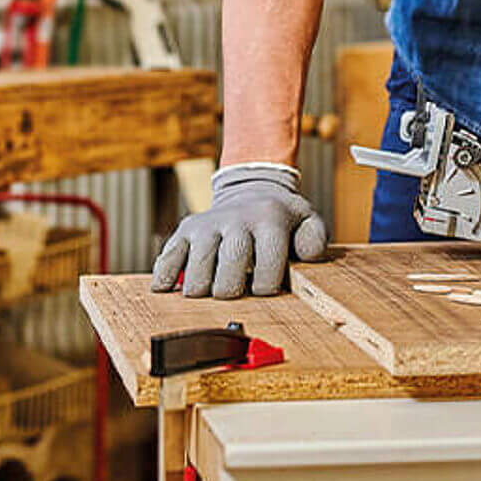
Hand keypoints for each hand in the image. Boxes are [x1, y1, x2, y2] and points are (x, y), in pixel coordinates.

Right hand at [151, 162, 328, 298]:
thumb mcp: (306, 220)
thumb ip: (314, 239)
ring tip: (211, 291)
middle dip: (233, 290)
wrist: (252, 188)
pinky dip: (165, 276)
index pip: (268, 261)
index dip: (267, 285)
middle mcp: (236, 219)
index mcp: (269, 219)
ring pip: (198, 268)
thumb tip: (308, 256)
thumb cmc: (280, 217)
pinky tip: (167, 289)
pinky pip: (169, 256)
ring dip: (202, 288)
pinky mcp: (186, 229)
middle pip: (230, 267)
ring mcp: (207, 224)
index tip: (265, 290)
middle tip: (235, 292)